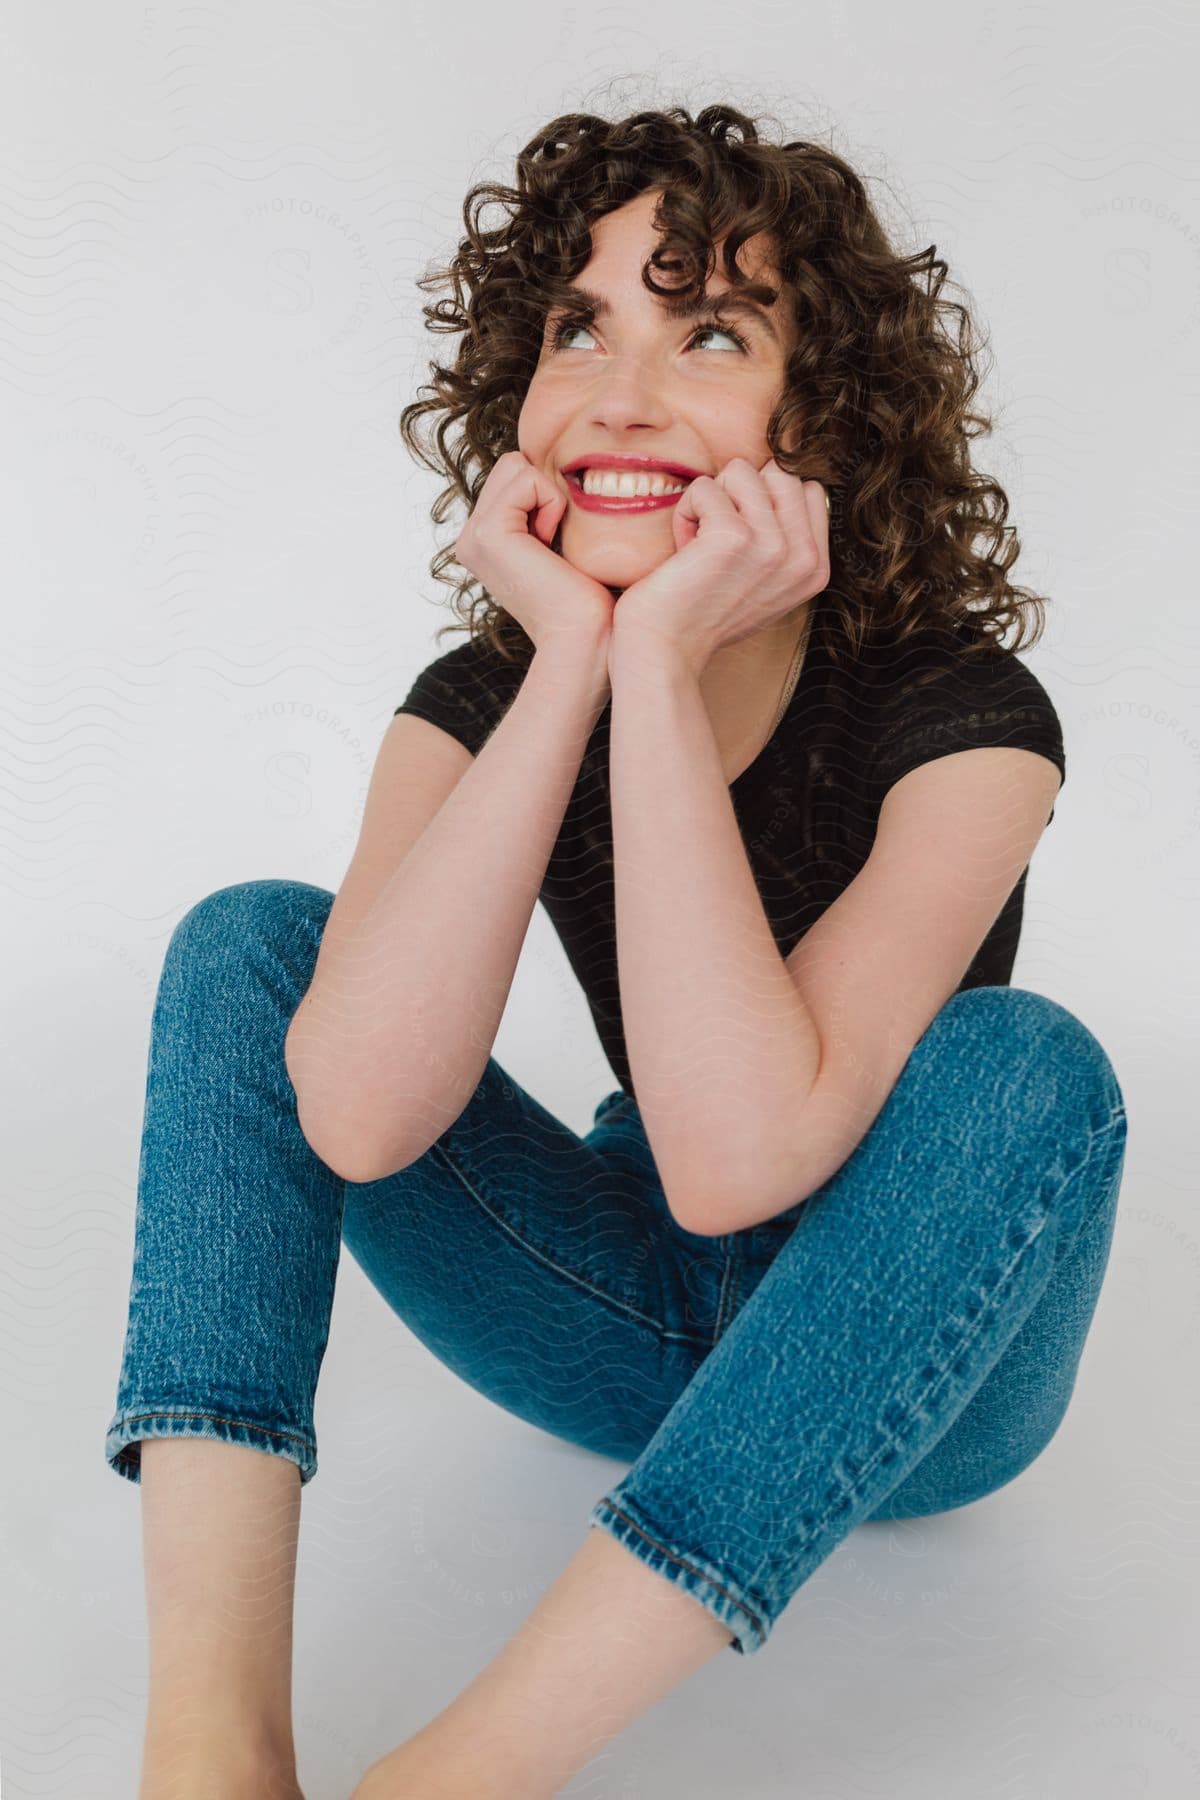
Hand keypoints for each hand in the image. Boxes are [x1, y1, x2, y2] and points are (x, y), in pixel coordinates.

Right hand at [452, 451, 616, 660]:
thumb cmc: (585, 599)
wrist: (583, 637)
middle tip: (554, 544)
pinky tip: (550, 545)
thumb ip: (541, 509)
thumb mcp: (557, 544)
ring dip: (548, 498)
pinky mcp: (488, 533)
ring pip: (517, 465)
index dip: (547, 496)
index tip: (555, 545)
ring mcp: (473, 536)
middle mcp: (470, 537)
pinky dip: (552, 505)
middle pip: (512, 464)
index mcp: (482, 539)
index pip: (514, 473)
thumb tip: (555, 472)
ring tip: (551, 545)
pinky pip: (528, 480)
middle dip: (544, 492)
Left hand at [609, 457, 830, 676]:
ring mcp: (772, 546)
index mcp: (816, 568)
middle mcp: (803, 557)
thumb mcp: (766, 582)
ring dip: (712, 499)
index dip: (767, 501)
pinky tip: (683, 549)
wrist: (667, 651)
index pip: (809, 490)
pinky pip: (705, 487)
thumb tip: (777, 479)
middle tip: (718, 536)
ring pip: (742, 471)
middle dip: (741, 493)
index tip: (743, 541)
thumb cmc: (704, 613)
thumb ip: (785, 538)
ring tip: (700, 541)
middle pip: (780, 473)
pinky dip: (686, 510)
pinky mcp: (733, 536)